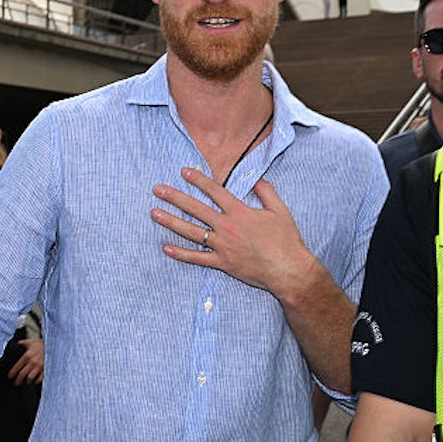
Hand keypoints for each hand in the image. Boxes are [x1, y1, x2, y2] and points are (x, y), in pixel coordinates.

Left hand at [7, 338, 43, 385]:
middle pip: (22, 374)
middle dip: (18, 380)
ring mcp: (39, 366)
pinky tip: (35, 381)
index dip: (12, 373)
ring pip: (30, 378)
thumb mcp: (29, 342)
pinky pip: (40, 379)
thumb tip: (13, 345)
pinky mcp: (45, 369)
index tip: (10, 376)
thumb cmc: (40, 344)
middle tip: (16, 383)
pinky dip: (36, 381)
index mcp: (27, 355)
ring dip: (27, 381)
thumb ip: (21, 344)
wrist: (53, 345)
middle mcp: (32, 362)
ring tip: (26, 382)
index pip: (17, 366)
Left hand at [151, 168, 318, 296]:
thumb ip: (266, 191)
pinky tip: (166, 248)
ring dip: (171, 222)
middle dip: (175, 197)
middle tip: (157, 189)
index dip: (198, 180)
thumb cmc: (286, 240)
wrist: (287, 270)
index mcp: (240, 212)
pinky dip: (181, 253)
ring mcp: (222, 246)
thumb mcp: (280, 210)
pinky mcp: (222, 262)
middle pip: (196, 208)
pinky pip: (197, 258)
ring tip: (154, 213)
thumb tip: (256, 178)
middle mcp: (227, 227)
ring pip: (191, 232)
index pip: (215, 191)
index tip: (184, 171)